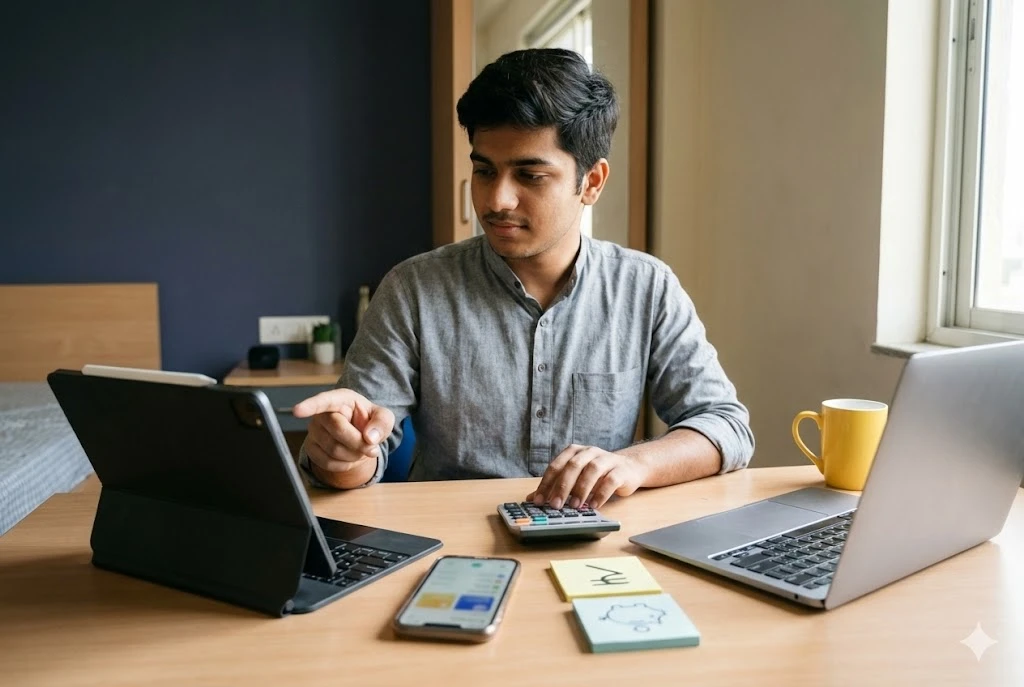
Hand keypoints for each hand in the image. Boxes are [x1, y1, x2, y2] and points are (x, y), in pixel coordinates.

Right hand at [292, 389, 394, 474]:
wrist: (359, 435)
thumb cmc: (370, 421)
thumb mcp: (383, 417)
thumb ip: (382, 423)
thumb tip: (370, 438)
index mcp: (340, 399)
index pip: (324, 401)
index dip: (310, 406)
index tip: (297, 411)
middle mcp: (322, 414)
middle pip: (338, 430)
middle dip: (359, 443)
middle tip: (371, 447)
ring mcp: (313, 432)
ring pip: (333, 450)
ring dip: (354, 456)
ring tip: (359, 449)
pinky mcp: (311, 448)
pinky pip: (327, 463)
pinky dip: (344, 465)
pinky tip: (350, 457)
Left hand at [526, 444, 647, 508]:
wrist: (630, 467)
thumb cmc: (598, 474)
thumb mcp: (576, 477)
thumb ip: (556, 486)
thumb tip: (532, 499)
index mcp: (574, 452)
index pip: (556, 466)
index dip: (546, 483)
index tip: (538, 501)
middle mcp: (589, 452)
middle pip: (573, 466)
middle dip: (562, 486)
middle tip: (555, 505)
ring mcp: (606, 459)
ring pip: (592, 470)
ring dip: (581, 489)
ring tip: (574, 506)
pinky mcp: (621, 470)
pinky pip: (610, 480)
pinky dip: (601, 493)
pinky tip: (594, 505)